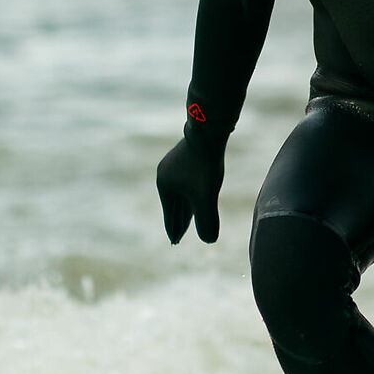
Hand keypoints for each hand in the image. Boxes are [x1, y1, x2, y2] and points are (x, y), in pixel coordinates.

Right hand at [157, 126, 224, 244]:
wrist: (207, 132)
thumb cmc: (204, 165)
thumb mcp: (206, 196)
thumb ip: (206, 219)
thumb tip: (209, 241)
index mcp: (165, 187)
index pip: (170, 215)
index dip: (175, 230)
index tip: (175, 242)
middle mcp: (165, 176)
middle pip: (173, 205)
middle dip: (178, 220)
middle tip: (178, 236)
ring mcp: (173, 165)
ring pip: (180, 194)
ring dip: (184, 207)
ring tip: (187, 218)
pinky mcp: (184, 157)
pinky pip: (186, 182)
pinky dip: (190, 193)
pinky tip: (194, 193)